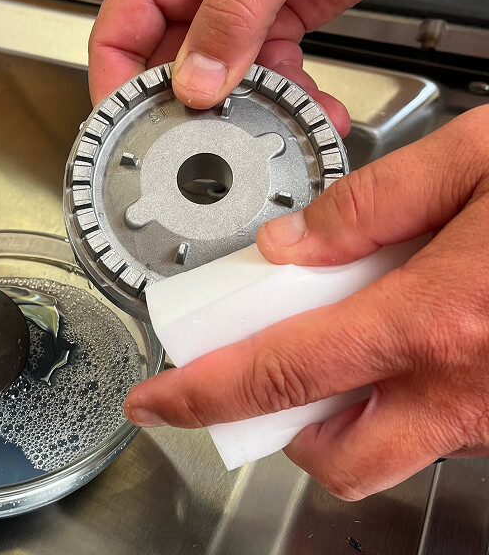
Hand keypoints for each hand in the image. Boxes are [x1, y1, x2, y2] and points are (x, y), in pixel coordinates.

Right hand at [89, 0, 408, 132]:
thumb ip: (232, 16)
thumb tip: (197, 81)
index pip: (119, 33)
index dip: (118, 85)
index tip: (131, 130)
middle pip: (169, 66)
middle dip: (192, 109)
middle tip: (209, 142)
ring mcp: (238, 11)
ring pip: (224, 79)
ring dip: (252, 109)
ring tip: (277, 126)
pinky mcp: (277, 23)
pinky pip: (271, 72)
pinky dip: (292, 95)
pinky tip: (312, 108)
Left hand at [123, 105, 488, 499]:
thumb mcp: (483, 157)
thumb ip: (373, 202)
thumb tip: (291, 244)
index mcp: (443, 318)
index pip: (282, 376)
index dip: (202, 395)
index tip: (156, 403)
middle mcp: (472, 385)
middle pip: (333, 455)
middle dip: (278, 426)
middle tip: (259, 369)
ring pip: (389, 449)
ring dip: (339, 413)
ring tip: (334, 338)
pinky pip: (438, 427)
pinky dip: (397, 397)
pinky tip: (402, 332)